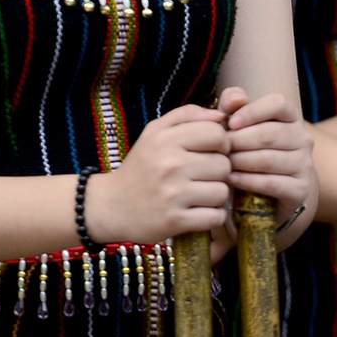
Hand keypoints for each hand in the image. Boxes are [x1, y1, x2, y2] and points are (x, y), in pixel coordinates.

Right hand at [86, 103, 231, 244]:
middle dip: (219, 172)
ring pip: (223, 192)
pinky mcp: (175, 221)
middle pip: (224, 165)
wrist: (112, 206)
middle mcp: (169, 164)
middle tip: (202, 177)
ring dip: (216, 196)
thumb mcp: (155, 132)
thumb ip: (188, 115)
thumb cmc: (141, 167)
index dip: (221, 144)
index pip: (217, 134)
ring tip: (199, 195)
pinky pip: (216, 216)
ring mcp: (173, 194)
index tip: (210, 152)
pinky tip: (198, 212)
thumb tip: (221, 116)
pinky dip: (212, 217)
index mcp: (165, 139)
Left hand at [219, 87, 314, 249]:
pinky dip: (247, 181)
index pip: (278, 103)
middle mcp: (303, 138)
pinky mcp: (300, 189)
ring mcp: (304, 164)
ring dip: (240, 162)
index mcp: (291, 117)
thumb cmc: (248, 150)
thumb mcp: (238, 124)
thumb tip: (235, 100)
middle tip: (219, 149)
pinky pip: (271, 183)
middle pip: (269, 134)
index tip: (230, 123)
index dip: (252, 111)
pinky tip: (231, 179)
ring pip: (268, 159)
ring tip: (222, 164)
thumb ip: (233, 104)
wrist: (269, 191)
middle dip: (238, 141)